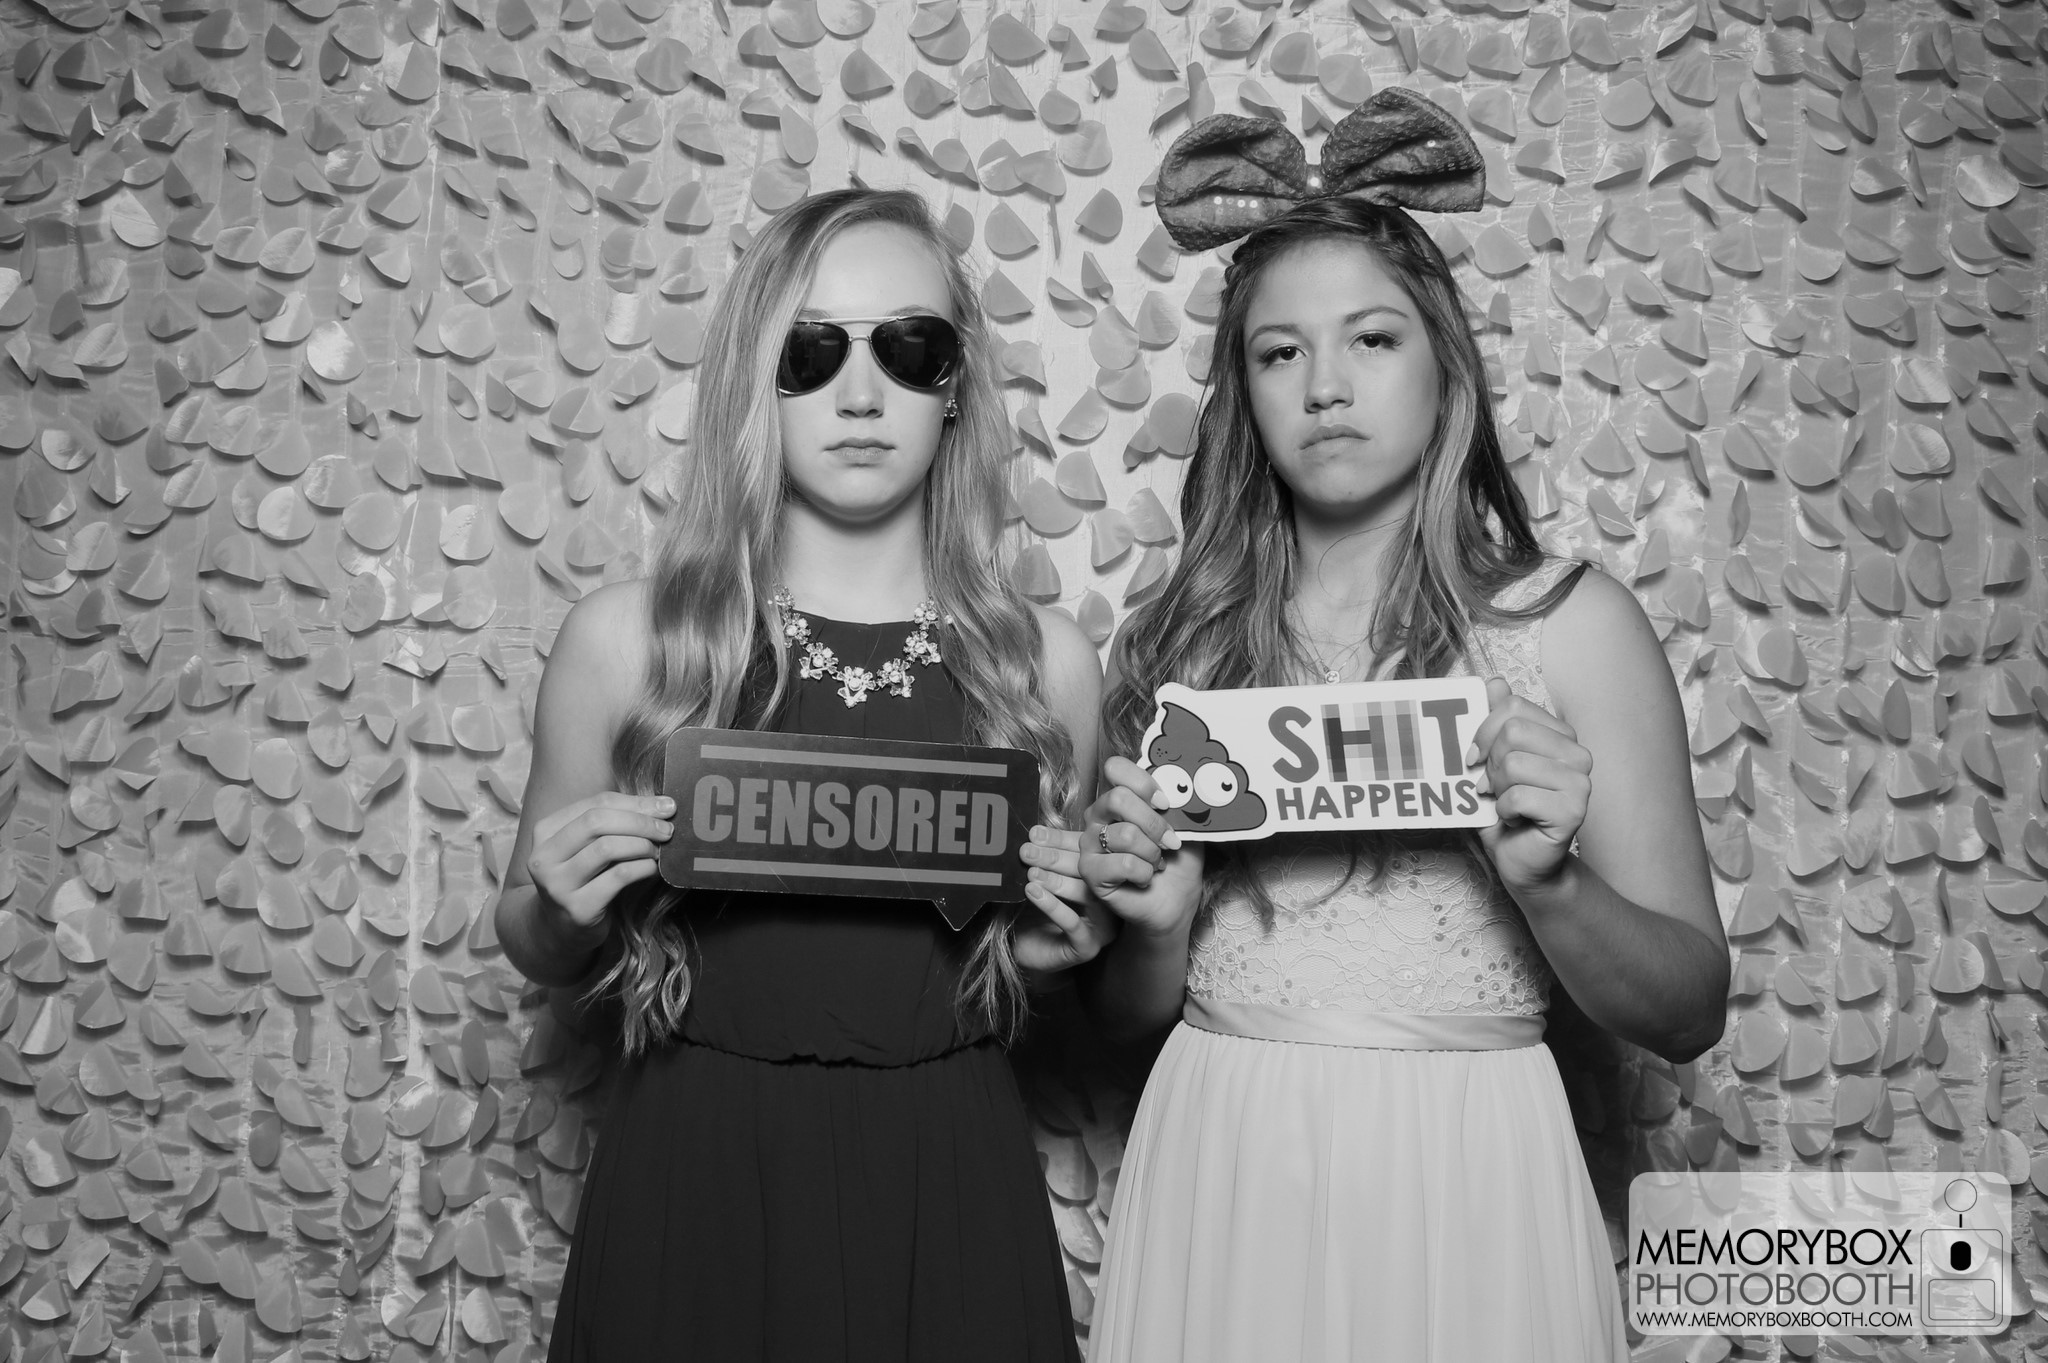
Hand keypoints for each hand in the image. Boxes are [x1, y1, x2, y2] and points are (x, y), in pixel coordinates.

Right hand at [527, 791, 674, 942]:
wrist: (563, 929)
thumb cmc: (585, 878)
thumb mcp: (590, 846)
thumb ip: (616, 822)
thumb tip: (662, 804)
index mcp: (545, 831)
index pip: (596, 803)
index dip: (635, 802)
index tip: (666, 806)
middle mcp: (544, 856)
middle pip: (597, 822)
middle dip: (640, 822)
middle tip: (667, 829)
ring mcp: (557, 884)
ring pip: (606, 848)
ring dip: (642, 845)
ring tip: (658, 850)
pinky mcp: (577, 908)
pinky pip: (618, 877)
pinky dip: (643, 868)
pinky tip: (653, 868)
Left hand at [1013, 826, 1119, 973]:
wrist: (1026, 952)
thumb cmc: (1032, 911)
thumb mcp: (1038, 879)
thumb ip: (1043, 858)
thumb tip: (1032, 831)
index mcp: (1102, 878)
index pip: (1084, 854)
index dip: (1058, 841)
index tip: (1034, 833)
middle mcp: (1109, 900)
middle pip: (1087, 872)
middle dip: (1054, 858)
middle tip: (1028, 849)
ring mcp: (1102, 925)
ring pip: (1086, 896)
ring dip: (1055, 881)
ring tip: (1031, 872)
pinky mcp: (1088, 947)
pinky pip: (1074, 924)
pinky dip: (1053, 906)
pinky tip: (1033, 892)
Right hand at [1078, 757, 1205, 938]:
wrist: (1175, 902)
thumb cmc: (1177, 862)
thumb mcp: (1184, 824)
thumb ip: (1179, 800)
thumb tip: (1182, 783)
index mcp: (1118, 798)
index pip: (1115, 768)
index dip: (1144, 783)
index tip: (1166, 804)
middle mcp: (1097, 817)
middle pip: (1118, 798)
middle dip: (1154, 824)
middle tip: (1169, 843)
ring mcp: (1090, 844)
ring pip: (1126, 834)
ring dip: (1153, 854)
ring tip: (1156, 865)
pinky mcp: (1089, 872)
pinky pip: (1123, 863)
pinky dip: (1145, 873)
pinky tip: (1144, 879)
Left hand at [1470, 676, 1591, 893]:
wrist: (1522, 861)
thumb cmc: (1505, 811)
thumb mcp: (1491, 762)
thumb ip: (1495, 722)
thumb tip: (1495, 682)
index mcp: (1560, 735)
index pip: (1513, 707)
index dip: (1483, 731)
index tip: (1474, 758)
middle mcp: (1577, 753)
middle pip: (1512, 732)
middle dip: (1489, 764)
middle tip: (1492, 787)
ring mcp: (1581, 781)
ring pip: (1513, 764)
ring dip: (1496, 790)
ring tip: (1506, 805)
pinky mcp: (1574, 810)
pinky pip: (1518, 796)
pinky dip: (1504, 811)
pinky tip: (1515, 820)